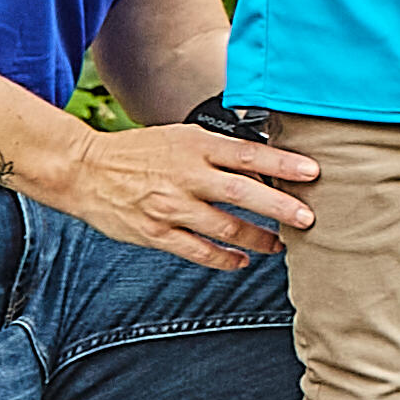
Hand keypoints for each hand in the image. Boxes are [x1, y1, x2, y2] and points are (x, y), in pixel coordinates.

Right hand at [30, 116, 321, 268]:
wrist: (86, 170)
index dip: (283, 164)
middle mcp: (186, 176)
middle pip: (242, 193)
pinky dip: (224, 259)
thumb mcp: (182, 137)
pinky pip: (198, 251)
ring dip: (258, 238)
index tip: (313, 172)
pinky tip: (242, 261)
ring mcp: (170, 207)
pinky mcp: (156, 233)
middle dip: (279, 208)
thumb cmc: (141, 152)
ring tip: (280, 244)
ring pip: (225, 228)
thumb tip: (266, 166)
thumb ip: (220, 151)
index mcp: (195, 146)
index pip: (248, 154)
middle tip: (308, 219)